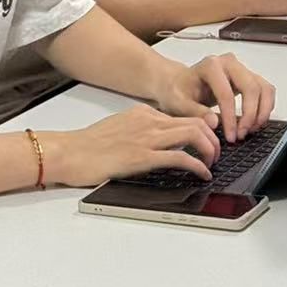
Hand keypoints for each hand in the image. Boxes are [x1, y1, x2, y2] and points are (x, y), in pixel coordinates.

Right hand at [40, 105, 220, 187]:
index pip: (184, 116)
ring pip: (194, 134)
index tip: (209, 141)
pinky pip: (180, 157)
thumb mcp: (121, 128)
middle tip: (217, 154)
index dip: (203, 128)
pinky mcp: (143, 156)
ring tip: (213, 163)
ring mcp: (147, 137)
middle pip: (196, 121)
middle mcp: (149, 121)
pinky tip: (202, 174)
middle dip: (213, 137)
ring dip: (210, 149)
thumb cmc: (89, 145)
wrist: (69, 152)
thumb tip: (159, 143)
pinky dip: (197, 165)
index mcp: (144, 113)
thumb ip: (141, 130)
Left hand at [153, 54, 276, 142]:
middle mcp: (229, 63)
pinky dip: (266, 107)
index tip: (230, 136)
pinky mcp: (248, 77)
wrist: (179, 83)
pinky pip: (266, 90)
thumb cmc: (177, 91)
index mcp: (211, 66)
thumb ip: (195, 112)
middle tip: (242, 135)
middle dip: (250, 115)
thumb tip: (214, 122)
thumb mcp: (178, 103)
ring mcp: (241, 68)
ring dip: (262, 111)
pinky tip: (256, 123)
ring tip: (250, 130)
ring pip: (263, 87)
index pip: (226, 93)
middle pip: (250, 87)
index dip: (230, 117)